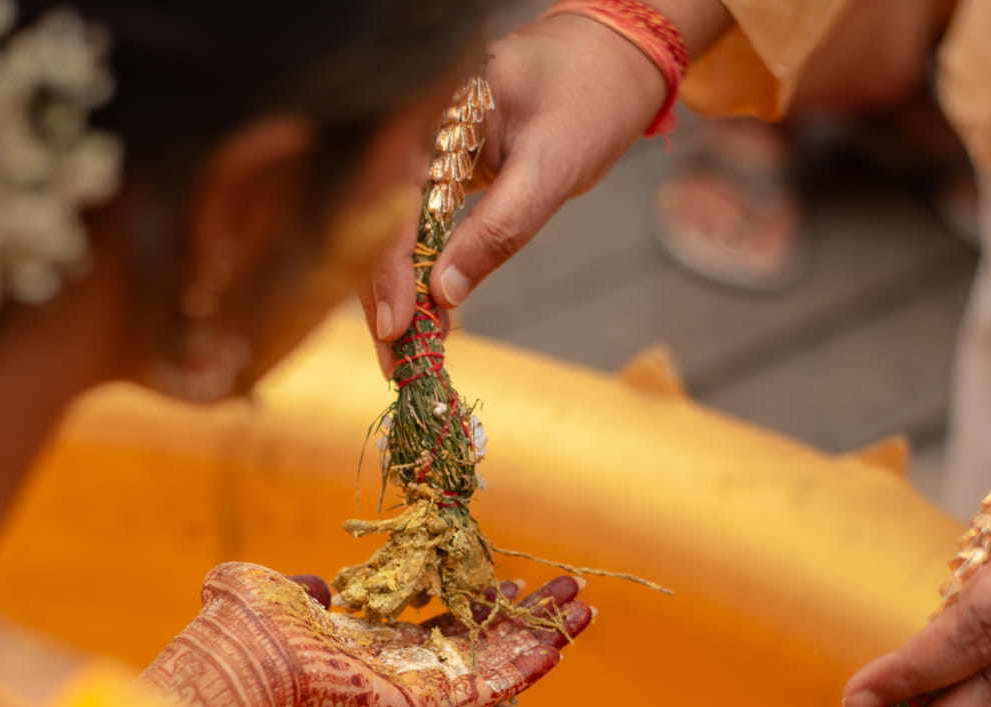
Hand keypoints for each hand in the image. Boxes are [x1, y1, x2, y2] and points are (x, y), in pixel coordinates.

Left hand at [141, 562, 591, 706]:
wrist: (227, 663)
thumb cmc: (235, 633)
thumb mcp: (272, 591)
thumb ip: (301, 589)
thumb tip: (316, 585)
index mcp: (369, 651)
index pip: (441, 635)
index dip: (482, 611)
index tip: (516, 587)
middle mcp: (396, 676)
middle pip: (480, 651)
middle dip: (529, 623)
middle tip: (574, 594)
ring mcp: (409, 695)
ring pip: (492, 671)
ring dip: (540, 641)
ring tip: (584, 611)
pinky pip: (479, 691)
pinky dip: (520, 670)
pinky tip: (555, 647)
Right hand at [362, 4, 731, 353]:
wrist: (616, 57)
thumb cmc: (591, 96)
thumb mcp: (551, 167)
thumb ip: (498, 228)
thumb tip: (444, 295)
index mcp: (430, 114)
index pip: (386, 202)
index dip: (385, 271)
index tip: (396, 329)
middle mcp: (413, 130)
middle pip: (375, 223)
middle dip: (383, 297)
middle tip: (395, 365)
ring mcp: (422, 150)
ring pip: (389, 231)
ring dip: (396, 295)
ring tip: (406, 357)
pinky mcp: (436, 171)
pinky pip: (413, 226)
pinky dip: (418, 274)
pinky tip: (423, 318)